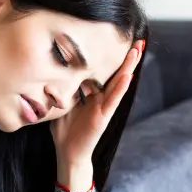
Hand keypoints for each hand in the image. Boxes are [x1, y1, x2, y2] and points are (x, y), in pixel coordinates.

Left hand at [49, 39, 144, 164]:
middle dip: (126, 56)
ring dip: (128, 67)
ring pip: (119, 83)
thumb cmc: (65, 130)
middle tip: (137, 38)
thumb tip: (53, 69)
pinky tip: (128, 76)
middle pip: (115, 73)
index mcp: (92, 94)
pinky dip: (120, 88)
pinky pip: (113, 101)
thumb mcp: (61, 103)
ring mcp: (104, 107)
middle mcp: (101, 98)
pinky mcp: (103, 117)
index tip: (117, 37)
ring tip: (137, 50)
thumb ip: (63, 88)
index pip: (102, 70)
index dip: (110, 55)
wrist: (68, 154)